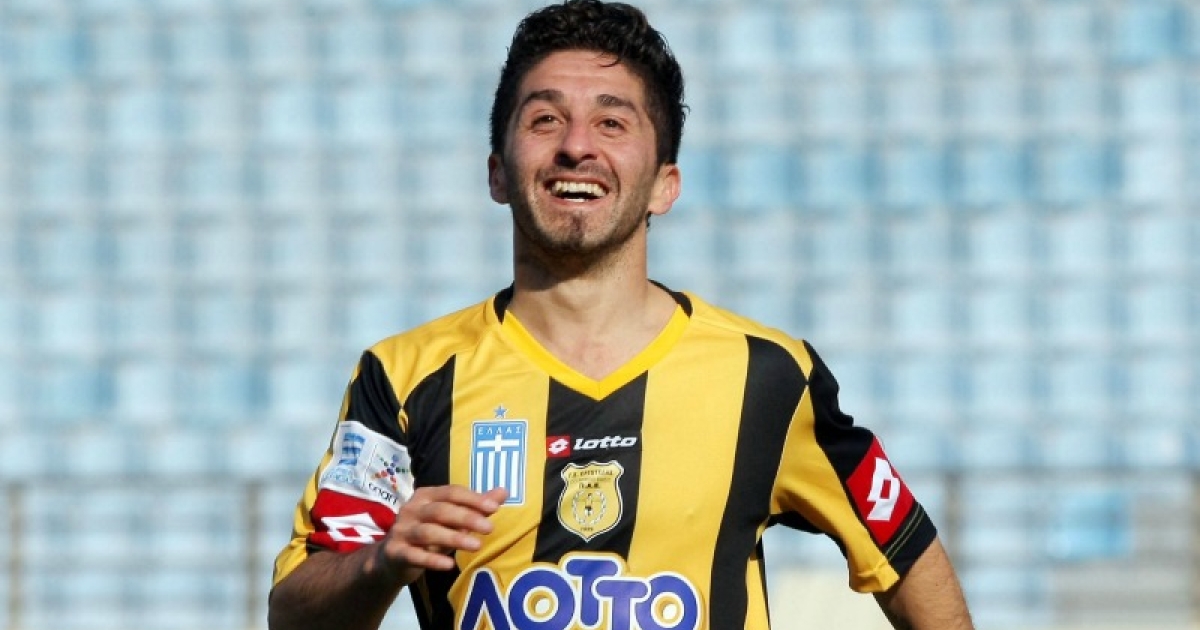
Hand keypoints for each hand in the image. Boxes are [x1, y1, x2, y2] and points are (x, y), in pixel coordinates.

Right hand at [368, 485, 508, 585]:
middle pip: (440, 510)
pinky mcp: (395, 552)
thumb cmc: (428, 534)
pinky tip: (450, 565)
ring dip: (453, 538)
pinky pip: (414, 555)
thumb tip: (504, 492)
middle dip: (466, 518)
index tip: (495, 507)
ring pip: (428, 532)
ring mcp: (401, 531)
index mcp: (426, 496)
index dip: (472, 499)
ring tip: (476, 546)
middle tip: (490, 528)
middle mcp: (411, 509)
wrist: (392, 558)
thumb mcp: (452, 519)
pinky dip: (432, 560)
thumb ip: (476, 506)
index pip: (451, 492)